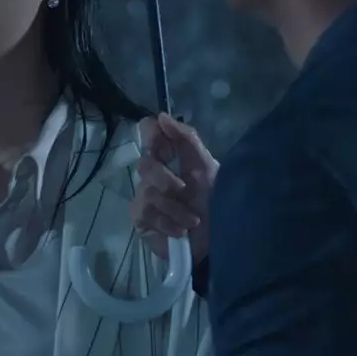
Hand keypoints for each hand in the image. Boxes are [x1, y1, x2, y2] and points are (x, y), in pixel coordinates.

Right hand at [131, 113, 218, 264]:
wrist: (216, 240)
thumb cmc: (213, 201)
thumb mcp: (206, 167)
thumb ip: (187, 139)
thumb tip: (162, 116)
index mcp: (168, 155)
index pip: (148, 130)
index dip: (153, 135)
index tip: (168, 150)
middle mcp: (152, 172)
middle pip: (145, 163)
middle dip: (168, 180)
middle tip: (186, 191)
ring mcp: (143, 195)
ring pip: (148, 192)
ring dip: (175, 208)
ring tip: (192, 221)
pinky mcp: (140, 219)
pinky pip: (146, 213)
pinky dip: (169, 223)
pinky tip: (181, 231)